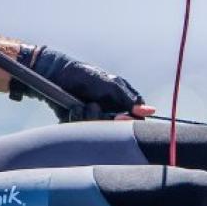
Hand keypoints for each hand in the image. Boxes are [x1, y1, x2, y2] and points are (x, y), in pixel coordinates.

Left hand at [13, 45, 152, 121]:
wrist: (56, 74)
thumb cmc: (86, 75)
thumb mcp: (111, 84)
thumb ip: (130, 99)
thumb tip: (150, 111)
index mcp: (120, 103)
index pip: (134, 120)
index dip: (128, 122)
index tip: (119, 117)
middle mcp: (108, 113)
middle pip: (115, 129)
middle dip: (104, 120)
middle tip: (94, 107)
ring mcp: (92, 119)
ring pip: (97, 130)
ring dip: (88, 117)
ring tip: (81, 104)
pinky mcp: (78, 123)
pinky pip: (81, 130)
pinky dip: (76, 120)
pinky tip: (72, 108)